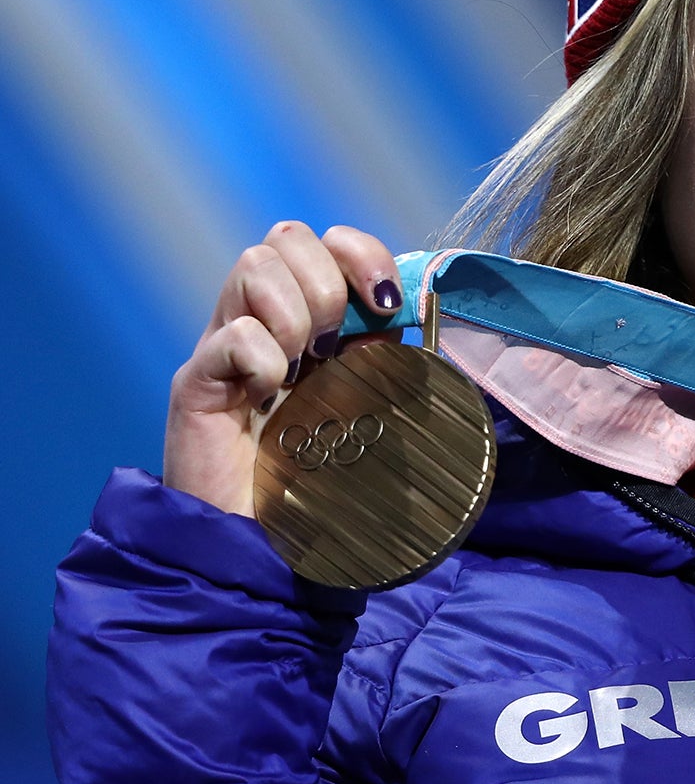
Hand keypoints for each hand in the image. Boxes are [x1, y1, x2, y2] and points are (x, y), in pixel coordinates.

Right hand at [164, 222, 401, 517]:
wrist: (270, 546)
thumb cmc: (322, 482)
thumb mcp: (371, 408)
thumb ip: (386, 357)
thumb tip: (408, 309)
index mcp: (310, 322)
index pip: (325, 242)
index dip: (361, 253)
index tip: (387, 302)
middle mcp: (263, 323)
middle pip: (284, 237)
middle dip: (325, 281)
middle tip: (332, 345)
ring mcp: (225, 348)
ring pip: (253, 265)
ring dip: (295, 314)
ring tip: (301, 370)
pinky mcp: (197, 384)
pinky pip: (231, 335)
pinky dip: (262, 358)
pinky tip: (268, 396)